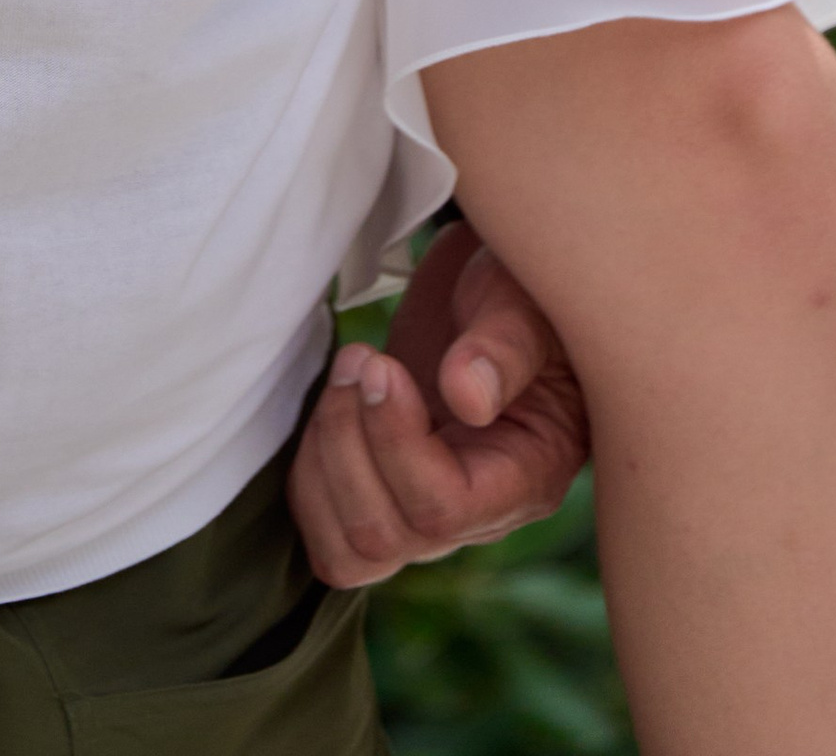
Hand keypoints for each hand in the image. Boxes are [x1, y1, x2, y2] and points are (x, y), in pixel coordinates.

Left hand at [288, 221, 588, 586]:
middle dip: (348, 441)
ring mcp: (424, 508)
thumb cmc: (520, 290)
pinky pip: (326, 528)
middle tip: (361, 357)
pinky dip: (309, 471)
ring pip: (347, 550)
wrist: (490, 284)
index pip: (445, 510)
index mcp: (527, 476)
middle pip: (385, 534)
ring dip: (324, 458)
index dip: (395, 443)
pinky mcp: (382, 492)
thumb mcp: (524, 303)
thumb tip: (467, 401)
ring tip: (346, 376)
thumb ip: (505, 348)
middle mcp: (477, 513)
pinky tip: (334, 402)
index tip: (382, 364)